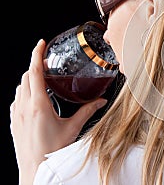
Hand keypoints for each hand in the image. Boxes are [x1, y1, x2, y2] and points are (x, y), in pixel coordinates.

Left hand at [10, 39, 107, 184]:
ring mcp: (17, 114)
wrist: (34, 169)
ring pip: (20, 86)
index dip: (37, 54)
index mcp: (38, 105)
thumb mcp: (72, 128)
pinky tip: (34, 98)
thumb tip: (101, 101)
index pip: (34, 71)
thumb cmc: (52, 151)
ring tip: (42, 79)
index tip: (41, 43)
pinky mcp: (14, 121)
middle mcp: (24, 106)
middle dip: (35, 65)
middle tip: (47, 62)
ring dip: (30, 78)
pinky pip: (16, 99)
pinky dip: (24, 92)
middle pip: (26, 76)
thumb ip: (88, 111)